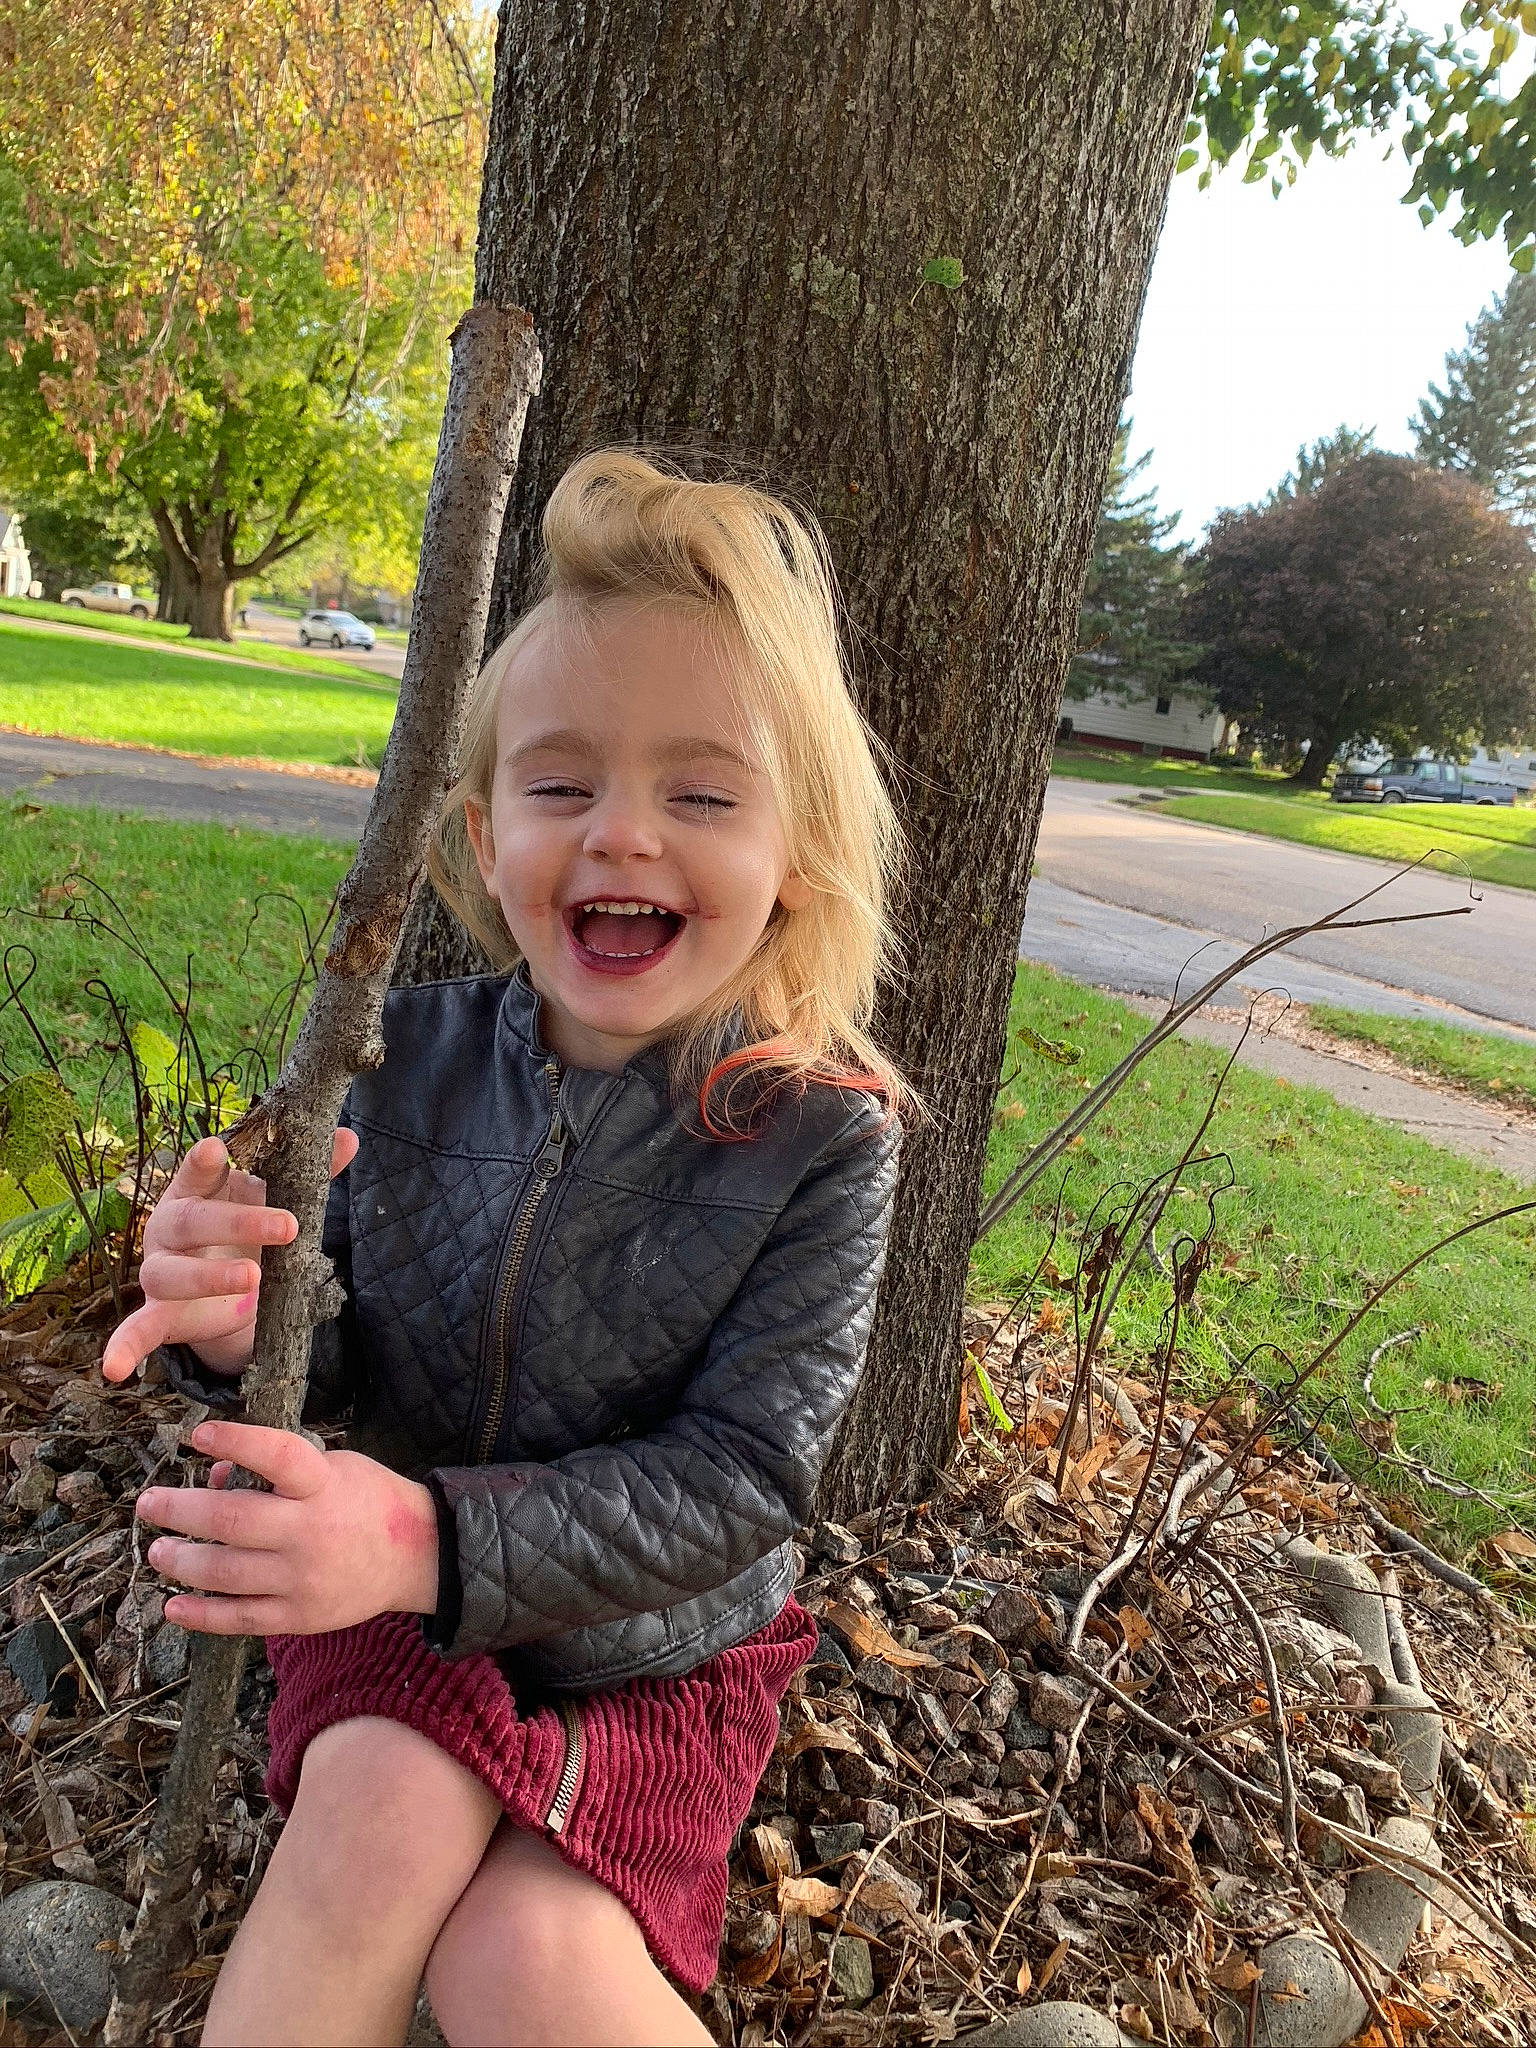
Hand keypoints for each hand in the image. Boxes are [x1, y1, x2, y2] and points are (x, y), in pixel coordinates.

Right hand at [102, 1127, 358, 1383]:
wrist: (229, 1282)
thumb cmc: (246, 1226)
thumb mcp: (275, 1199)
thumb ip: (308, 1172)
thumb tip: (348, 1137)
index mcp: (195, 1191)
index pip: (197, 1171)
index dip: (204, 1162)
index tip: (216, 1148)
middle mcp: (169, 1228)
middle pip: (193, 1221)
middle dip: (240, 1223)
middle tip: (288, 1226)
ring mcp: (160, 1272)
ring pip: (171, 1274)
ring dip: (209, 1278)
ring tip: (253, 1279)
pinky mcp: (160, 1314)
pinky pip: (137, 1331)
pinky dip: (125, 1348)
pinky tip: (114, 1368)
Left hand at [135, 1420, 438, 1635]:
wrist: (417, 1557)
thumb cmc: (367, 1501)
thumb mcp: (333, 1468)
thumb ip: (276, 1471)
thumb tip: (213, 1476)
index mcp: (323, 1485)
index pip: (277, 1456)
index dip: (236, 1441)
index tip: (197, 1435)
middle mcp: (311, 1531)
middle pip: (231, 1520)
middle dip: (179, 1510)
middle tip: (148, 1504)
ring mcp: (303, 1578)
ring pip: (224, 1572)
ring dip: (181, 1561)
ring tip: (158, 1551)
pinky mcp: (300, 1616)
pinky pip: (239, 1618)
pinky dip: (200, 1614)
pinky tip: (174, 1606)